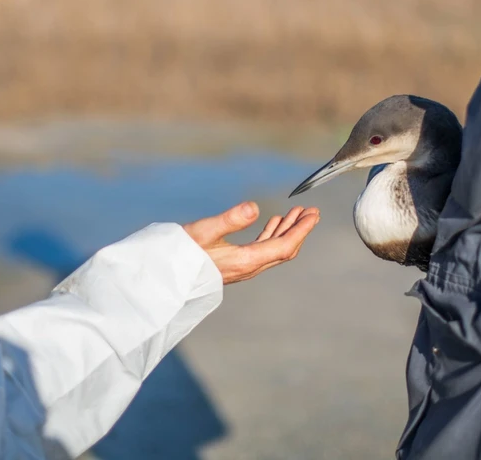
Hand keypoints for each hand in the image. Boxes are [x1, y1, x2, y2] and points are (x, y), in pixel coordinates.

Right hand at [182, 202, 319, 283]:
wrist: (166, 274)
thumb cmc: (183, 253)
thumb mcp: (204, 231)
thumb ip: (230, 219)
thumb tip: (255, 207)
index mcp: (246, 260)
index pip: (284, 246)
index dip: (301, 230)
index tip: (314, 215)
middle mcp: (248, 266)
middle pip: (284, 249)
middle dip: (300, 230)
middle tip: (313, 212)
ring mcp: (242, 267)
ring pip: (274, 249)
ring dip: (288, 230)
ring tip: (298, 213)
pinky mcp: (235, 263)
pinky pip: (261, 249)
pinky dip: (272, 234)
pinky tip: (274, 222)